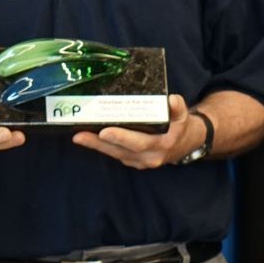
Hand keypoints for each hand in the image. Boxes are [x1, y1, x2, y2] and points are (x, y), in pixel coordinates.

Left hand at [72, 94, 203, 168]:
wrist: (185, 144)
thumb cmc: (180, 127)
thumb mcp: (183, 115)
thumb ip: (178, 107)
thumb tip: (171, 100)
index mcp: (163, 145)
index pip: (140, 142)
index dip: (122, 138)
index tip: (105, 131)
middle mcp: (150, 157)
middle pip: (121, 151)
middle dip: (99, 143)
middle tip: (80, 135)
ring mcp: (140, 161)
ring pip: (115, 154)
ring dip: (95, 146)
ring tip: (78, 136)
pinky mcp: (133, 161)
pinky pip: (115, 154)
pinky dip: (101, 147)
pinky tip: (87, 138)